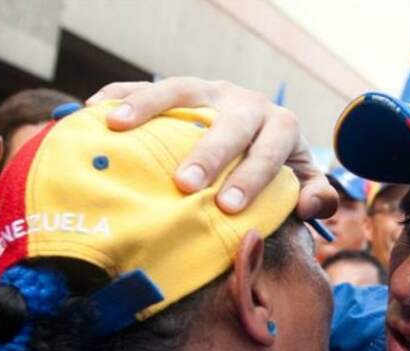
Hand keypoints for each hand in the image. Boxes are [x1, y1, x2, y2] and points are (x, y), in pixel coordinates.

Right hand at [87, 77, 337, 218]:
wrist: (265, 131)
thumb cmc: (280, 168)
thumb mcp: (304, 181)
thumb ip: (317, 195)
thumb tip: (313, 204)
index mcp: (280, 126)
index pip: (270, 148)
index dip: (252, 176)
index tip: (229, 206)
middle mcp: (245, 103)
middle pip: (228, 122)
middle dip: (207, 153)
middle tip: (184, 183)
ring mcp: (211, 91)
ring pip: (181, 90)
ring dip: (148, 105)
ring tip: (116, 126)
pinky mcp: (183, 90)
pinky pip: (148, 85)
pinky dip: (121, 93)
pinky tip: (93, 108)